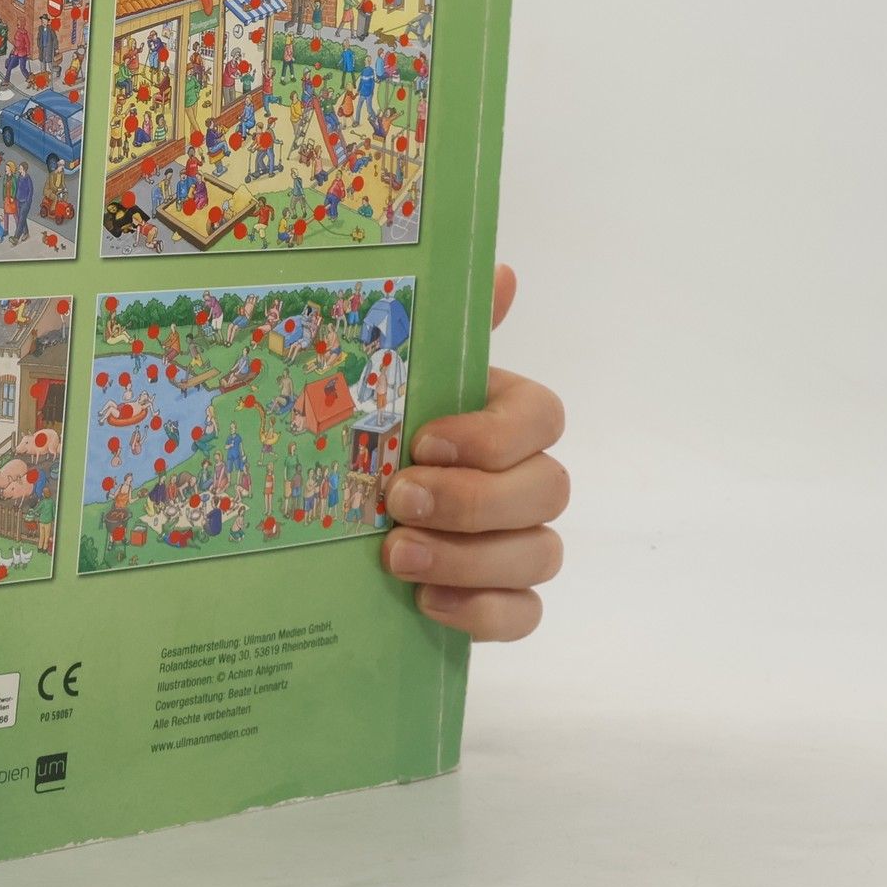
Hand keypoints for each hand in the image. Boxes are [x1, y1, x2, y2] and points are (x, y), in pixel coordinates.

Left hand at [382, 265, 566, 639]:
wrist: (338, 508)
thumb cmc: (377, 430)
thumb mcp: (394, 378)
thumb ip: (442, 330)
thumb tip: (501, 272)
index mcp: (504, 415)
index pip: (542, 417)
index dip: (492, 435)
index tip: (423, 441)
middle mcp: (525, 477)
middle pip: (548, 490)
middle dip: (473, 500)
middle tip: (398, 501)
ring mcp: (520, 541)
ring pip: (541, 554)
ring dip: (471, 558)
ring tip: (396, 557)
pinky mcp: (502, 597)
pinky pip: (526, 614)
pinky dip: (484, 612)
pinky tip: (428, 601)